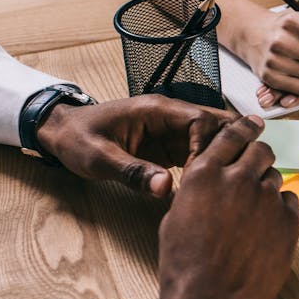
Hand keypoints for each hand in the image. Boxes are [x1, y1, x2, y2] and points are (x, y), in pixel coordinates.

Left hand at [36, 95, 237, 196]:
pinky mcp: (172, 146)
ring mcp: (174, 130)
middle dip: (231, 146)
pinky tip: (217, 184)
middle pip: (218, 123)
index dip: (210, 145)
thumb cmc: (78, 139)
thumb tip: (165, 189)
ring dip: (225, 156)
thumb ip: (133, 172)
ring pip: (215, 137)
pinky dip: (213, 165)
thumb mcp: (100, 159)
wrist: (63, 133)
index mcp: (156, 110)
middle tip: (236, 174)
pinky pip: (202, 151)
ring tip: (234, 180)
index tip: (203, 172)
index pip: (202, 119)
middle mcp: (171, 116)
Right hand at [156, 116, 298, 298]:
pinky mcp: (289, 222)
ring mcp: (267, 200)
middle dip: (259, 156)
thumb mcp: (178, 215)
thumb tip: (215, 177)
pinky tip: (265, 230)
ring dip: (266, 187)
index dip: (244, 127)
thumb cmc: (186, 264)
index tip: (253, 124)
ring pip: (275, 178)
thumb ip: (200, 187)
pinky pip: (289, 203)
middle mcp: (239, 179)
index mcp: (205, 173)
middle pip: (261, 150)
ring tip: (252, 213)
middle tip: (256, 168)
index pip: (232, 134)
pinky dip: (279, 211)